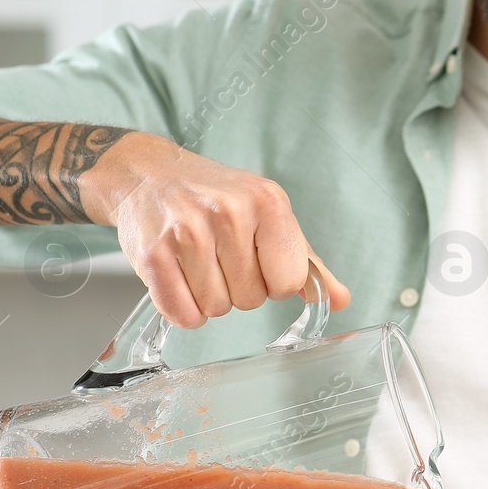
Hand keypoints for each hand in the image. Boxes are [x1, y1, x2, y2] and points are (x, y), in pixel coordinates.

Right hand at [83, 132, 350, 327]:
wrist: (147, 174)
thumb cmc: (214, 198)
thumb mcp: (268, 215)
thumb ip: (306, 262)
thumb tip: (341, 300)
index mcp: (268, 201)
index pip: (289, 282)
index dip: (273, 283)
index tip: (256, 262)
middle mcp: (229, 212)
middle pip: (252, 300)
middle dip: (238, 288)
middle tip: (218, 256)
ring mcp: (188, 232)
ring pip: (217, 309)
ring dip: (208, 297)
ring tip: (196, 262)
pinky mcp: (152, 254)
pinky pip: (183, 314)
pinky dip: (182, 308)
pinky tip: (177, 277)